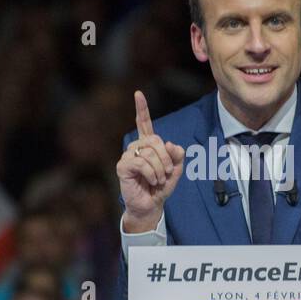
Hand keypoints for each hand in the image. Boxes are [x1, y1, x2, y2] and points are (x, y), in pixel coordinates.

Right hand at [117, 90, 185, 231]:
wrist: (151, 205)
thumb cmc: (161, 187)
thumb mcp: (175, 170)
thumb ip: (177, 156)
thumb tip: (170, 144)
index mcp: (148, 145)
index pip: (143, 123)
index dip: (141, 108)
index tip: (138, 93)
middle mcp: (136, 147)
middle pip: (155, 140)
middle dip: (166, 157)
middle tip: (167, 172)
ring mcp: (128, 156)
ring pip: (149, 152)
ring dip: (159, 168)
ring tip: (158, 180)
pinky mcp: (123, 166)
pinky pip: (141, 163)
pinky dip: (151, 173)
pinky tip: (151, 181)